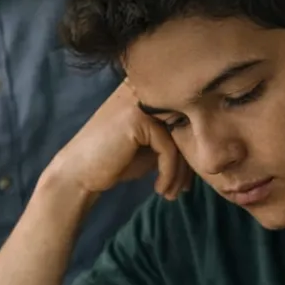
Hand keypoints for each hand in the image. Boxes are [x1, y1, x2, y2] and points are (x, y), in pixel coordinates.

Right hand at [43, 82, 191, 199]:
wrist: (78, 174)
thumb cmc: (113, 162)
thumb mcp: (150, 148)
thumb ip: (173, 138)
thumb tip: (205, 145)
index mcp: (148, 94)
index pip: (185, 116)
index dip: (190, 148)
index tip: (185, 179)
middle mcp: (144, 90)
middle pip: (186, 125)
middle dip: (187, 162)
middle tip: (183, 189)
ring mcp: (139, 101)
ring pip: (180, 137)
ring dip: (179, 172)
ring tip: (172, 194)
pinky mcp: (137, 117)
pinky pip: (168, 148)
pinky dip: (168, 173)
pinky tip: (160, 189)